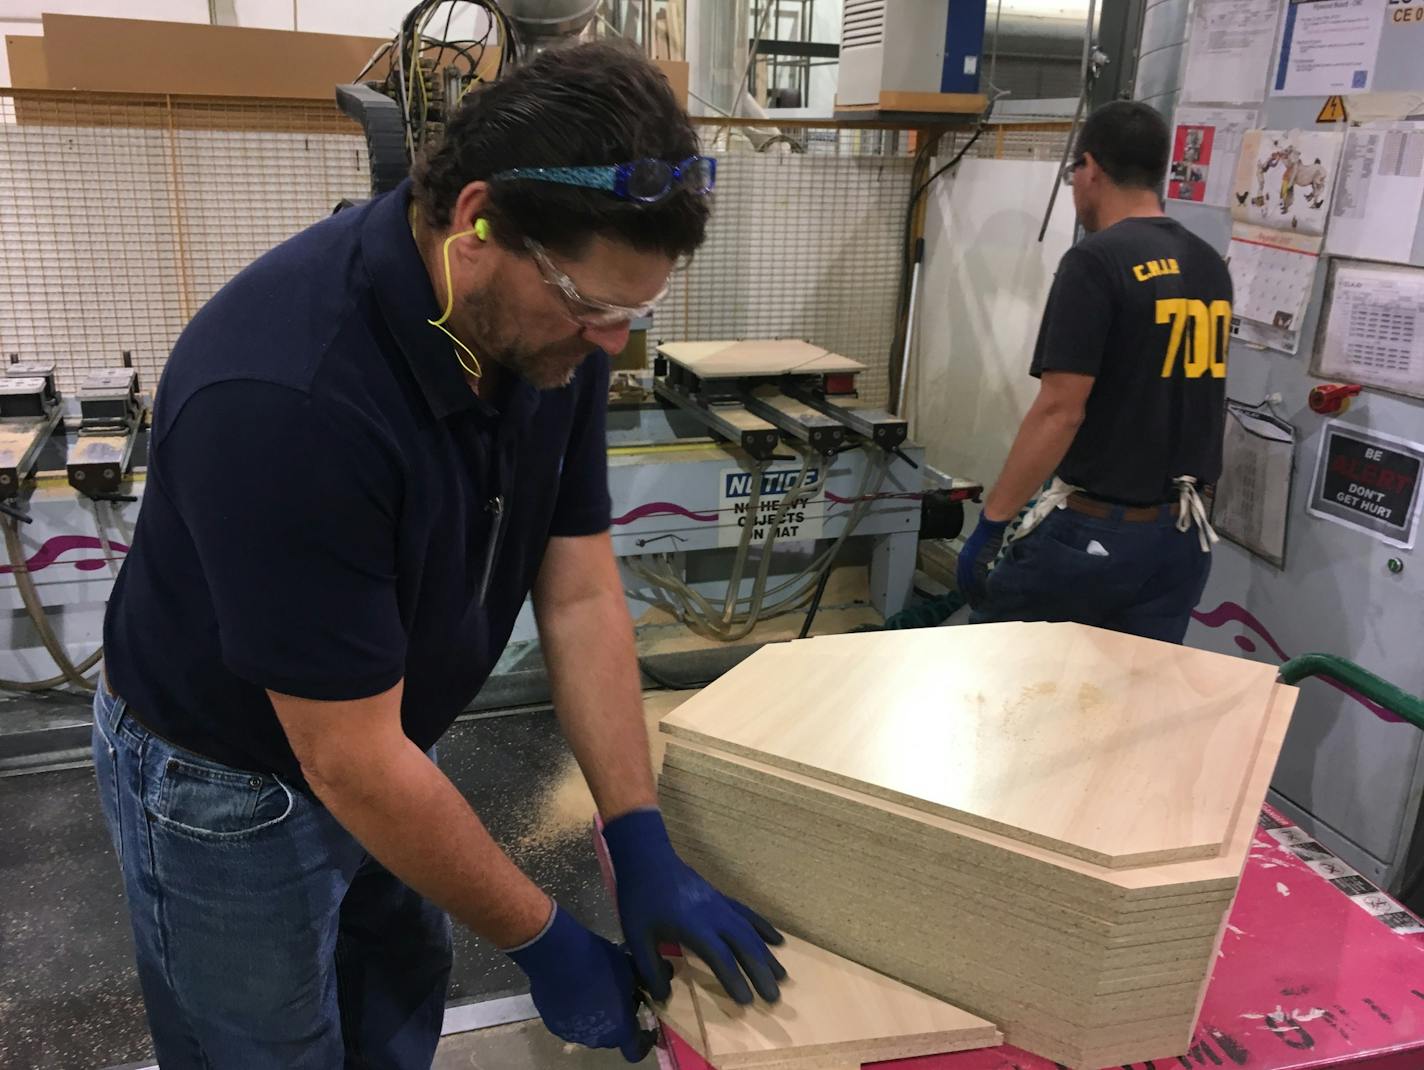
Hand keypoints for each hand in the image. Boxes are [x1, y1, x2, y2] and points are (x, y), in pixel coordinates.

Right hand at [505, 901, 654, 1062]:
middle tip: (619, 996)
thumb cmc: (599, 962)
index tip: (648, 1027)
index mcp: (619, 1029)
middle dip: (620, 1020)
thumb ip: (642, 983)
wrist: (557, 956)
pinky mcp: (554, 1024)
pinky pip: (573, 1021)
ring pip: (592, 1029)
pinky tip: (575, 990)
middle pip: (614, 1037)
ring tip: (595, 990)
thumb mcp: (629, 968)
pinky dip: (578, 1011)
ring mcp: (573, 1033)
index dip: (645, 1041)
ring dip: (598, 1016)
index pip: (636, 1051)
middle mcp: (597, 1039)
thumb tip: (655, 986)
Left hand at [602, 808, 785, 1004]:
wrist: (648, 860)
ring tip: (783, 976)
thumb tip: (665, 997)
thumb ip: (651, 969)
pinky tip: (778, 941)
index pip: (721, 957)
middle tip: (775, 998)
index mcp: (694, 927)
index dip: (734, 979)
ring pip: (751, 931)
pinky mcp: (723, 899)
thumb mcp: (637, 938)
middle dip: (761, 972)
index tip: (746, 1002)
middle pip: (744, 946)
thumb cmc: (641, 899)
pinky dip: (765, 928)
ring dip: (767, 955)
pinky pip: (749, 915)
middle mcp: (715, 916)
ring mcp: (722, 906)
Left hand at [956, 514, 1009, 606]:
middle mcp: (963, 561)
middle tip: (975, 605)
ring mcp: (969, 560)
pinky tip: (984, 592)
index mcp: (963, 560)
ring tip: (979, 602)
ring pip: (970, 581)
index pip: (962, 579)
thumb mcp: (979, 553)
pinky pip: (977, 576)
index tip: (970, 599)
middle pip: (964, 582)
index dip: (966, 590)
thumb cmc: (987, 537)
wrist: (990, 527)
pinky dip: (980, 586)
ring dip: (975, 593)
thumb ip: (977, 563)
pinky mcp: (976, 559)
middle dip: (969, 595)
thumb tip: (980, 574)